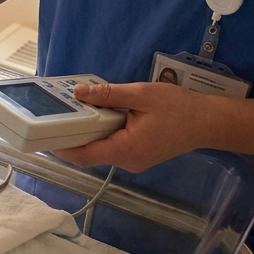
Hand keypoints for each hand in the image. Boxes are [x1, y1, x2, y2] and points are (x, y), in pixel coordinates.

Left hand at [52, 81, 219, 172]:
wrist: (210, 122)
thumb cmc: (180, 108)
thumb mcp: (141, 95)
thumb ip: (108, 95)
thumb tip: (79, 92)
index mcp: (126, 150)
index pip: (84, 155)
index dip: (61, 147)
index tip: (43, 136)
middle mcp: (127, 161)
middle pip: (90, 152)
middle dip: (73, 134)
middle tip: (56, 114)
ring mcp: (133, 160)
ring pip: (101, 148)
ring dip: (90, 131)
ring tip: (77, 109)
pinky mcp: (139, 154)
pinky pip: (114, 145)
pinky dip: (104, 131)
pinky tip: (102, 113)